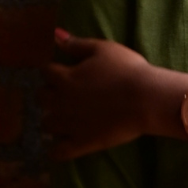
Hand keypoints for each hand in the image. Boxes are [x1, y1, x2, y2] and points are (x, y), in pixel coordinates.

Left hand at [43, 29, 154, 159]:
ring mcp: (69, 124)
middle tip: (64, 95)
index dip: (53, 71)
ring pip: (46, 124)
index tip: (62, 72)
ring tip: (65, 119)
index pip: (45, 72)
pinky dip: (56, 150)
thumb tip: (55, 34)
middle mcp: (61, 101)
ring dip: (52, 120)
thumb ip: (76, 44)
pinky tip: (62, 146)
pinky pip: (58, 152)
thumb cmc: (128, 70)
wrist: (146, 99)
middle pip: (41, 98)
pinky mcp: (81, 143)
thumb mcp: (103, 49)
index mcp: (65, 77)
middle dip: (49, 95)